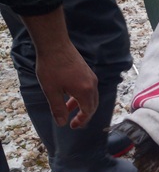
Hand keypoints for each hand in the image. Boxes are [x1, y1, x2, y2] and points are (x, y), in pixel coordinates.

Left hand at [21, 8, 98, 127]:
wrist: (55, 45)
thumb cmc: (51, 68)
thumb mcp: (51, 91)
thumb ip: (58, 108)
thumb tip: (62, 123)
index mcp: (84, 91)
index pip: (88, 111)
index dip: (81, 121)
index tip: (72, 126)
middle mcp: (92, 85)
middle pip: (93, 105)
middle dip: (84, 115)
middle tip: (73, 121)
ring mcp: (91, 77)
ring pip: (91, 96)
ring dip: (81, 105)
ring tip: (68, 109)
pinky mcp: (87, 72)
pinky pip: (89, 88)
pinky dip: (81, 96)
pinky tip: (69, 95)